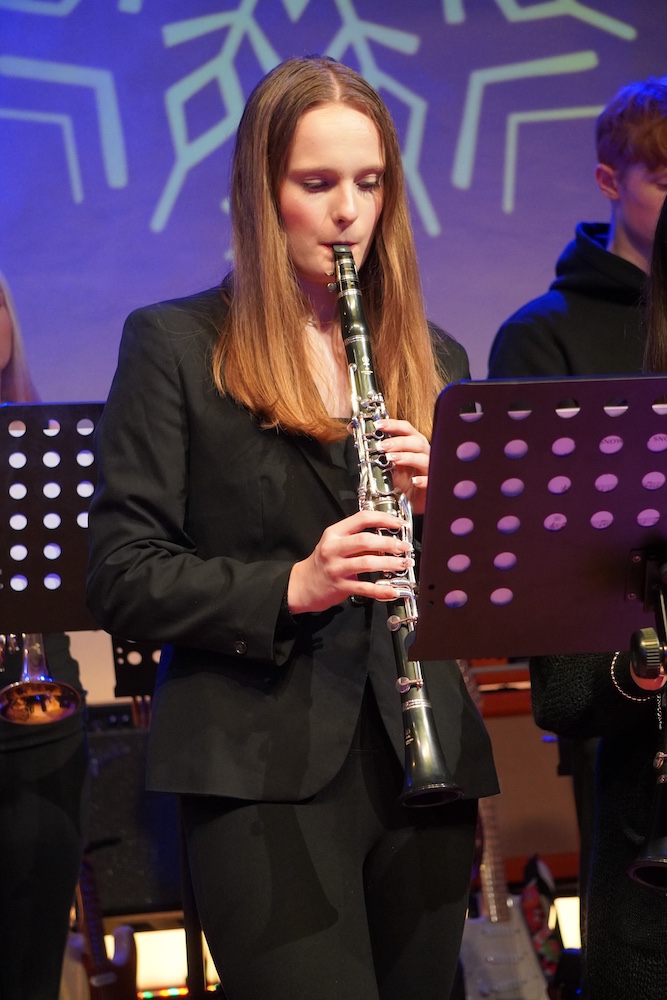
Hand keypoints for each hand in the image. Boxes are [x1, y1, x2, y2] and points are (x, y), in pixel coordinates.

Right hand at [287, 509, 413, 613]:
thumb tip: (387, 539)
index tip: (399, 523)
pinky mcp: (339, 586)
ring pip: (367, 562)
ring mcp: (335, 568)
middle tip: (404, 547)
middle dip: (389, 542)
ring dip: (389, 563)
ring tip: (403, 564)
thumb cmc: (323, 563)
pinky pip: (364, 588)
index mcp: (334, 533)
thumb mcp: (335, 545)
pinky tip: (393, 590)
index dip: (383, 519)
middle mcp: (333, 548)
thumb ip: (357, 540)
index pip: (361, 518)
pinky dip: (381, 589)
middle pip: (365, 540)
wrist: (302, 585)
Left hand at [375, 418, 429, 514]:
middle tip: (382, 446)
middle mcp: (422, 453)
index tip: (378, 425)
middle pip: (415, 441)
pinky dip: (423, 480)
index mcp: (412, 444)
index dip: (392, 425)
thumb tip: (352, 429)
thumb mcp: (385, 462)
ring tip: (392, 459)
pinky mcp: (431, 485)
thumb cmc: (402, 479)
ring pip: (423, 459)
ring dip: (407, 457)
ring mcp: (428, 468)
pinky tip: (414, 481)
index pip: (405, 428)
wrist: (411, 500)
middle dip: (398, 442)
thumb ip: (373, 447)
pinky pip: (429, 480)